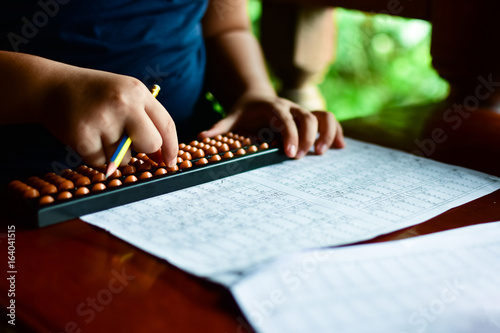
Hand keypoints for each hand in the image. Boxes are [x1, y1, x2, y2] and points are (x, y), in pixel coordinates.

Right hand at [40, 68, 177, 166]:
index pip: (166, 125)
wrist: (51, 87)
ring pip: (124, 159)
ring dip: (115, 154)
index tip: (171, 162)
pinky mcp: (83, 136)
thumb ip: (146, 120)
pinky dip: (97, 157)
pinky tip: (89, 138)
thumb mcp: (125, 96)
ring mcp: (102, 120)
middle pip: (150, 144)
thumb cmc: (95, 95)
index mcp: (137, 92)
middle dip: (143, 150)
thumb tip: (162, 156)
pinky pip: (102, 164)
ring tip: (101, 132)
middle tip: (127, 142)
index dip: (172, 147)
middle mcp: (122, 103)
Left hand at [199, 92, 344, 157]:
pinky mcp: (309, 116)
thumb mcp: (231, 116)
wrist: (255, 96)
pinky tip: (341, 148)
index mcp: (274, 106)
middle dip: (307, 138)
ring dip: (327, 133)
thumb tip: (200, 137)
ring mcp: (302, 110)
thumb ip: (219, 127)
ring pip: (323, 116)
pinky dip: (336, 132)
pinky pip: (328, 120)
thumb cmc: (244, 110)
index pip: (285, 119)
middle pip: (307, 118)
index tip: (289, 154)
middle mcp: (291, 107)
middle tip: (301, 158)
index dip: (289, 135)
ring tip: (323, 153)